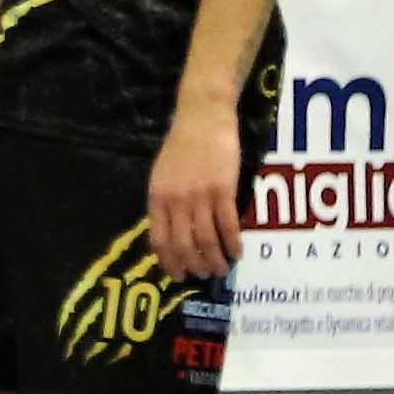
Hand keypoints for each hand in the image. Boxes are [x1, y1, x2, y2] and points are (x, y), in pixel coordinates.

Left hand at [148, 106, 243, 279]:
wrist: (202, 117)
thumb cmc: (182, 146)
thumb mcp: (161, 175)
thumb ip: (165, 203)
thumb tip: (170, 233)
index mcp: (157, 198)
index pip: (159, 239)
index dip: (168, 262)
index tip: (177, 275)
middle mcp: (175, 201)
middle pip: (183, 245)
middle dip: (193, 266)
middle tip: (203, 276)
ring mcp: (199, 196)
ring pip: (207, 240)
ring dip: (215, 260)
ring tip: (221, 269)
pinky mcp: (223, 190)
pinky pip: (228, 225)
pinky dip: (232, 243)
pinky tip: (237, 252)